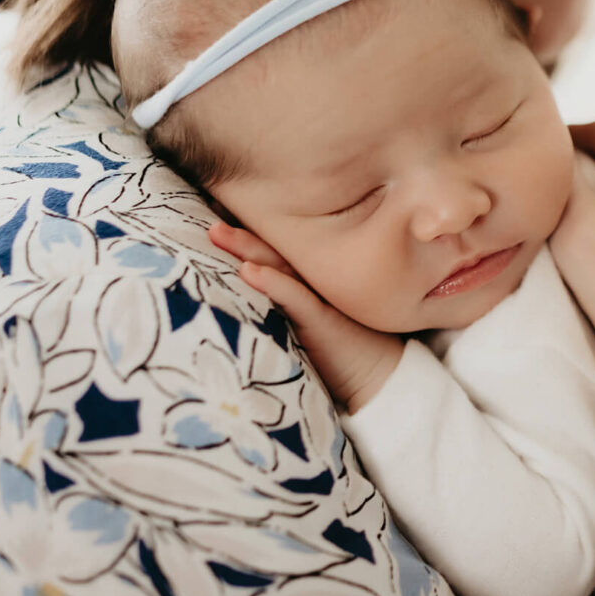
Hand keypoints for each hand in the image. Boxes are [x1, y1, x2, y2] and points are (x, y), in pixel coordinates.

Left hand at [208, 221, 403, 412]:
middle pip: (274, 252)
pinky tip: (248, 271)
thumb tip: (253, 299)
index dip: (251, 237)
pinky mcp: (322, 319)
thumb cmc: (345, 353)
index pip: (278, 253)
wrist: (382, 377)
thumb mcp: (313, 323)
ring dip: (247, 249)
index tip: (221, 218)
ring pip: (279, 265)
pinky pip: (293, 296)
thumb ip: (290, 306)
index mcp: (313, 281)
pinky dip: (271, 282)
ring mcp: (321, 297)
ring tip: (218, 234)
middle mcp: (317, 282)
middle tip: (212, 221)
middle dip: (241, 236)